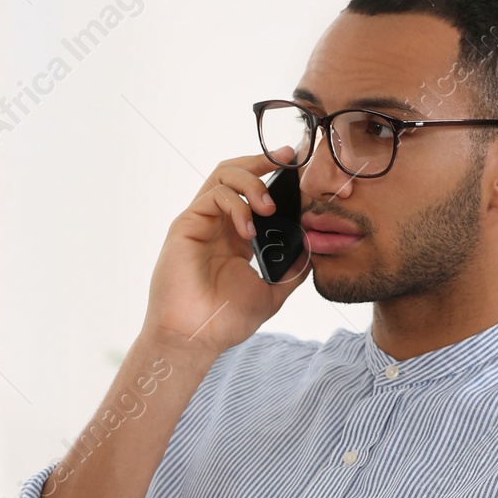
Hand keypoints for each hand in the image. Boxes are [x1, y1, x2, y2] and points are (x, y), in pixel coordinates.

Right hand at [141, 149, 311, 359]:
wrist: (196, 338)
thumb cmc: (224, 320)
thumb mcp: (271, 293)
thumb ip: (291, 271)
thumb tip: (311, 248)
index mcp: (234, 237)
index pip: (252, 193)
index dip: (274, 177)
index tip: (299, 170)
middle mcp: (216, 224)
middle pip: (234, 173)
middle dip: (263, 161)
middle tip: (289, 159)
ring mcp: (200, 223)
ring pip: (222, 175)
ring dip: (252, 182)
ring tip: (270, 207)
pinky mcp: (186, 226)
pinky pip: (214, 197)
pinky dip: (237, 206)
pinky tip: (249, 230)